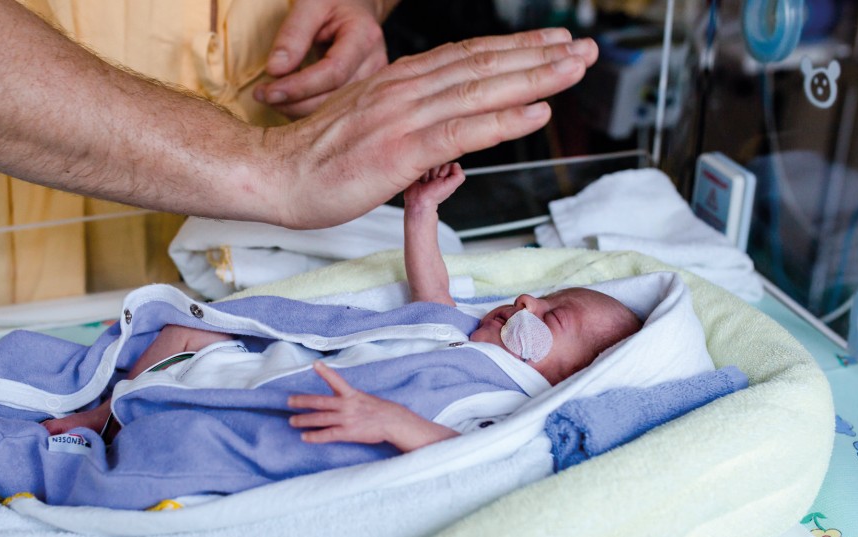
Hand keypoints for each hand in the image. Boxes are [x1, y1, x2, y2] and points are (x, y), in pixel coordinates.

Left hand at [254, 0, 387, 118]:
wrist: (356, 6)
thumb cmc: (332, 1)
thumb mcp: (310, 5)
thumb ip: (293, 34)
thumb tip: (275, 71)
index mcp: (365, 37)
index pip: (333, 72)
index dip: (300, 86)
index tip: (268, 92)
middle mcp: (375, 63)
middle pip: (334, 97)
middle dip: (294, 102)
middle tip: (261, 95)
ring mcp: (371, 82)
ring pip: (334, 110)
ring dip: (298, 109)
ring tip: (271, 97)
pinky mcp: (362, 93)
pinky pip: (334, 110)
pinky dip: (307, 110)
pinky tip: (288, 101)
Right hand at [260, 28, 598, 228]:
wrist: (274, 174)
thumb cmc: (319, 155)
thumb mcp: (370, 121)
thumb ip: (410, 118)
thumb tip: (444, 134)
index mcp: (401, 81)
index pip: (468, 57)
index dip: (516, 47)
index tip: (553, 41)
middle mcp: (407, 89)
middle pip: (484, 65)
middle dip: (540, 55)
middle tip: (583, 48)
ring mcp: (405, 117)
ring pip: (482, 91)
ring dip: (534, 78)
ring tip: (573, 68)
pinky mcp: (400, 150)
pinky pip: (462, 132)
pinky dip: (503, 120)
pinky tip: (536, 112)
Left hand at [288, 361, 404, 444]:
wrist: (393, 423)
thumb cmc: (379, 410)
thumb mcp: (363, 398)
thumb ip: (348, 398)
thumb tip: (336, 399)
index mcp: (351, 394)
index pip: (336, 380)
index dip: (325, 372)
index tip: (315, 364)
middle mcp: (347, 405)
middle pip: (320, 402)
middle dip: (303, 401)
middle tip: (289, 401)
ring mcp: (346, 419)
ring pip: (320, 419)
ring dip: (304, 420)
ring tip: (292, 421)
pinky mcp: (348, 432)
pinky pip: (327, 434)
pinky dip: (314, 436)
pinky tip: (305, 437)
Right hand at [404, 162, 464, 210]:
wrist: (420, 200)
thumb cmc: (434, 196)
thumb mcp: (452, 186)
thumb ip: (459, 175)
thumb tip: (456, 164)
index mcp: (447, 173)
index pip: (447, 162)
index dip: (444, 170)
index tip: (441, 178)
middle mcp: (438, 170)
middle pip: (438, 161)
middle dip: (435, 172)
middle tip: (433, 181)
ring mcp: (428, 169)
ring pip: (429, 162)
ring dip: (427, 173)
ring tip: (426, 181)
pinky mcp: (419, 169)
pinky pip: (420, 163)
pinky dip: (420, 172)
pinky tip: (421, 179)